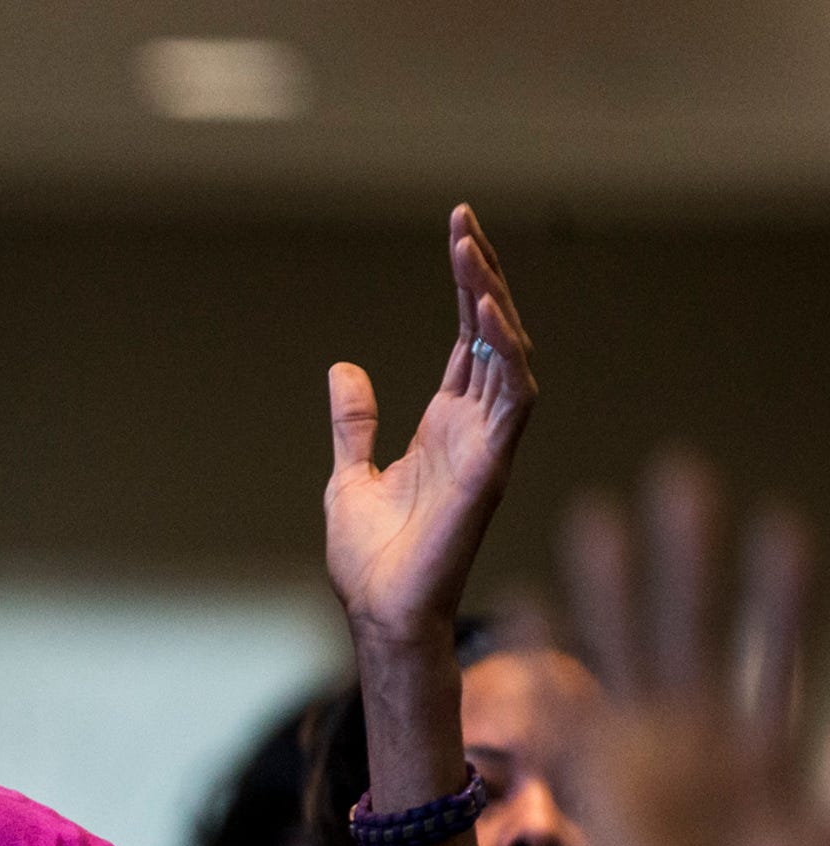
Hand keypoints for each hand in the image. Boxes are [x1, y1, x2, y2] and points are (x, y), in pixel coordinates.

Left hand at [325, 205, 537, 651]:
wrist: (378, 612)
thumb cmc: (372, 560)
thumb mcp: (350, 475)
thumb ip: (355, 424)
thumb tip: (344, 370)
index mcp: (446, 426)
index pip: (467, 339)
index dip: (467, 286)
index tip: (458, 232)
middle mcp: (475, 428)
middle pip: (492, 334)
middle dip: (482, 276)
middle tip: (464, 222)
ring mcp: (488, 445)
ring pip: (509, 355)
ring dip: (492, 302)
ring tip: (470, 251)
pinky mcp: (491, 468)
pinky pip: (512, 399)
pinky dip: (504, 354)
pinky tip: (485, 313)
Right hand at [557, 454, 829, 845]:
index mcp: (765, 766)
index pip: (773, 658)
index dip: (777, 596)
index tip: (779, 525)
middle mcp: (699, 753)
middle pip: (693, 632)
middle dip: (686, 559)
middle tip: (679, 474)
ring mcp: (647, 769)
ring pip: (630, 655)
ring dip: (618, 585)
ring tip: (603, 509)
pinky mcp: (604, 795)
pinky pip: (573, 711)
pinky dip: (551, 658)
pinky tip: (531, 600)